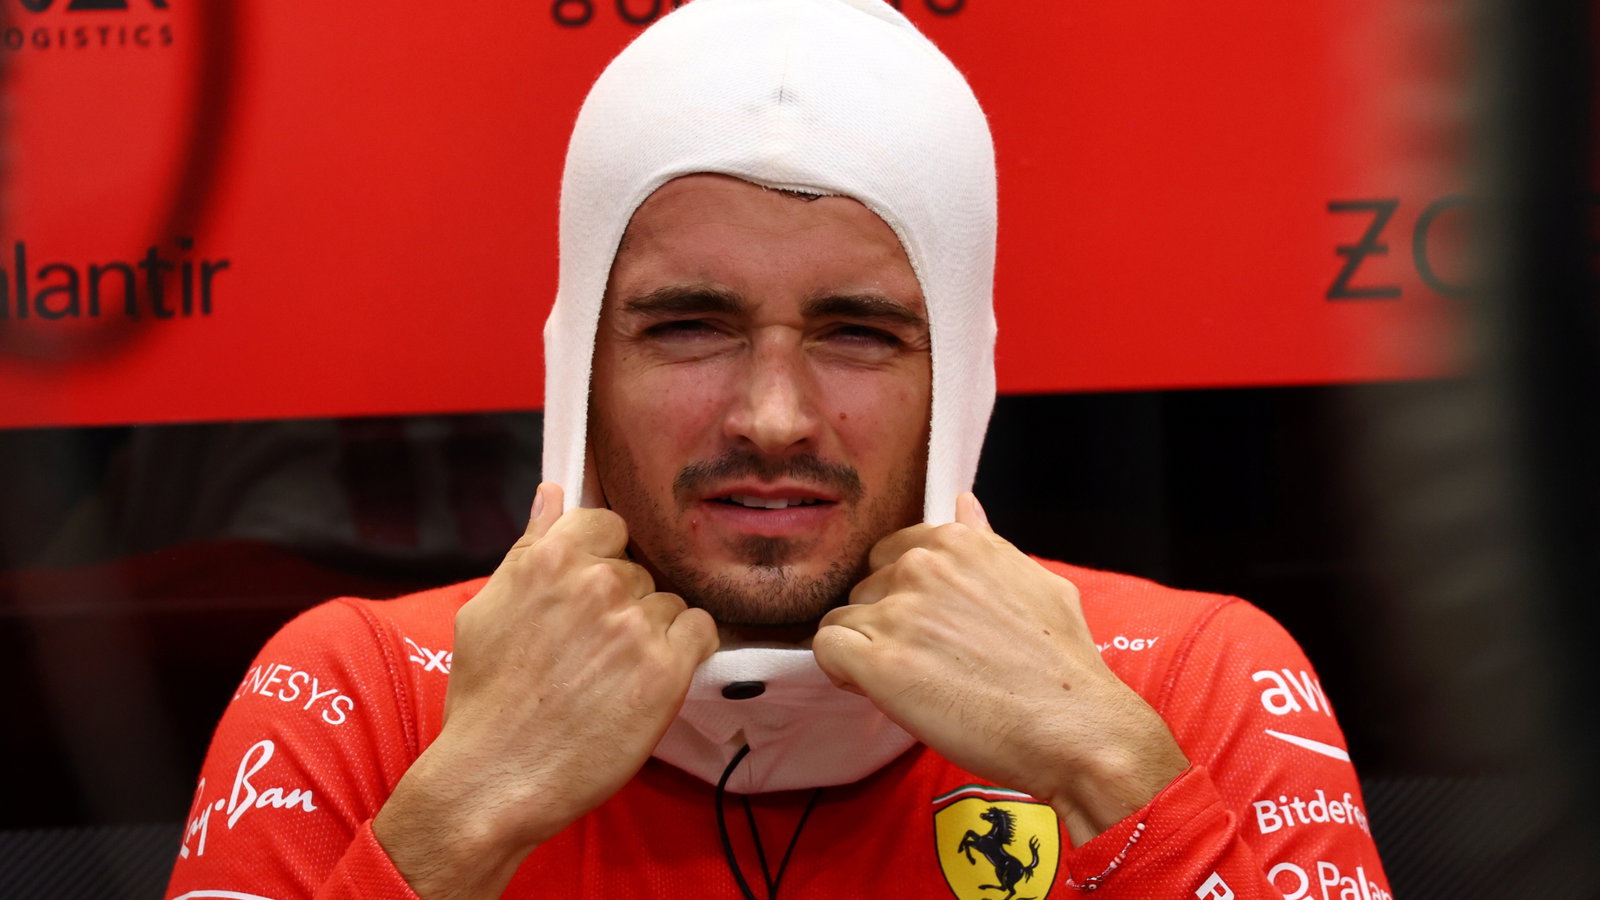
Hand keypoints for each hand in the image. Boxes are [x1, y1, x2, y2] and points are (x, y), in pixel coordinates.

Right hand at [374, 483, 717, 898]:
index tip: (590, 598)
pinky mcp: (666, 669)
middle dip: (623, 605)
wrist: (494, 777)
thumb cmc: (485, 699)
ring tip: (612, 676)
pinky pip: (701, 631)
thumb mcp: (487, 608)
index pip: (609, 526)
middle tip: (591, 653)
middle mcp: (597, 582)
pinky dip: (686, 651)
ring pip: (668, 604)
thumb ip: (529, 546)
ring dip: (652, 633)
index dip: (603, 562)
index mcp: (551, 558)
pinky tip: (653, 677)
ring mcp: (635, 624)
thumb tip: (552, 493)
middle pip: (639, 572)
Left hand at [812, 493, 1186, 844]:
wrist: (1074, 726)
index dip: (899, 593)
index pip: (891, 553)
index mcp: (958, 543)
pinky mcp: (880, 663)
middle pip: (864, 588)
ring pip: (842, 620)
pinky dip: (841, 671)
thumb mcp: (1037, 581)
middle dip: (882, 622)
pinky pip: (827, 651)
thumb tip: (963, 503)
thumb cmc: (1062, 664)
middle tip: (921, 661)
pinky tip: (873, 689)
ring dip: (863, 650)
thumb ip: (988, 543)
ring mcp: (898, 613)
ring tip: (905, 682)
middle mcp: (922, 568)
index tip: (921, 625)